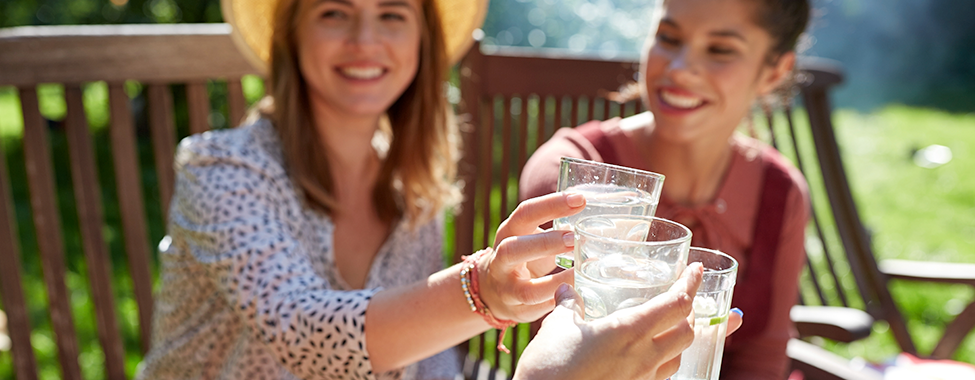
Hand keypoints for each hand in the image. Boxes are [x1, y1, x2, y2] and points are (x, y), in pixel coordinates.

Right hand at [477, 192, 585, 321]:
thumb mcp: (530, 235)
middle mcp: (501, 261)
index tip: (580, 200)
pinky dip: (561, 303)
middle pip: (514, 249)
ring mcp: (507, 289)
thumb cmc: (524, 255)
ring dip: (558, 283)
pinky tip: (580, 295)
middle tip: (574, 239)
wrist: (492, 290)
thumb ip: (556, 227)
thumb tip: (599, 215)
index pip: (525, 213)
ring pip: (528, 290)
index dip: (551, 205)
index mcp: (508, 233)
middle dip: (545, 244)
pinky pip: (541, 311)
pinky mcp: (518, 312)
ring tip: (582, 273)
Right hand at [513, 264, 704, 379]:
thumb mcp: (556, 326)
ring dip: (677, 339)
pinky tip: (642, 356)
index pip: (677, 304)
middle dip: (688, 312)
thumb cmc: (550, 366)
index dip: (691, 283)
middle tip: (678, 297)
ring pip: (677, 357)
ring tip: (665, 327)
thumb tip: (567, 291)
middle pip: (687, 332)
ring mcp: (640, 379)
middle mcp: (643, 357)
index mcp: (629, 331)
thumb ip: (568, 304)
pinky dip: (661, 361)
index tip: (695, 269)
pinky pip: (659, 377)